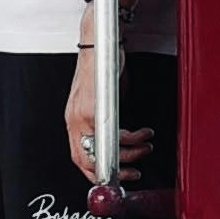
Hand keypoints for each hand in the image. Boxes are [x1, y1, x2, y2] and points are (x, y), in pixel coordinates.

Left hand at [65, 48, 152, 184]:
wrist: (100, 41)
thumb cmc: (103, 65)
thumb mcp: (102, 98)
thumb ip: (107, 119)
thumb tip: (119, 137)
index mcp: (74, 120)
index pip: (79, 156)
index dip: (97, 172)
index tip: (115, 177)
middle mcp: (74, 120)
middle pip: (87, 161)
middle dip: (114, 171)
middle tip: (133, 171)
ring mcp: (81, 115)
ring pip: (101, 150)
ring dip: (129, 154)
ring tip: (145, 146)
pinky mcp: (91, 108)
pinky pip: (111, 135)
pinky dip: (131, 139)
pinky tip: (142, 134)